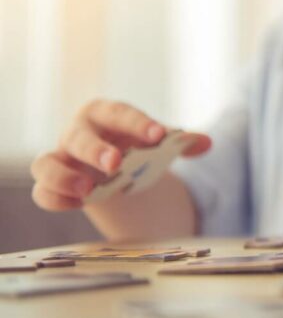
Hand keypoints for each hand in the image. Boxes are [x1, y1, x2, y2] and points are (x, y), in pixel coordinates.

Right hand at [31, 99, 210, 210]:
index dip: (138, 123)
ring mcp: (60, 158)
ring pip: (45, 163)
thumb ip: (181, 142)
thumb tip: (206, 143)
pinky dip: (54, 198)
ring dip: (63, 177)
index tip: (158, 136)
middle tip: (116, 164)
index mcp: (105, 114)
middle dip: (96, 149)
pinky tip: (77, 205)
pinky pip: (41, 192)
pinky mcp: (51, 183)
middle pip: (79, 136)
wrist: (112, 163)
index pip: (118, 113)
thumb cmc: (134, 144)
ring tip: (89, 190)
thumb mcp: (156, 141)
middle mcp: (77, 132)